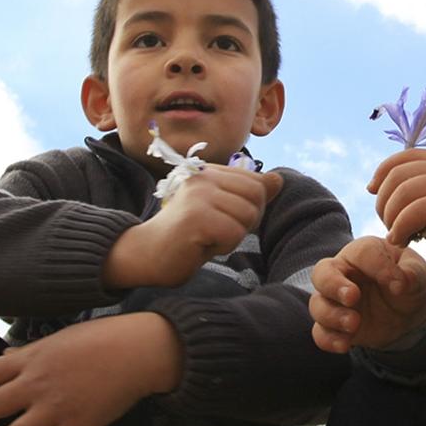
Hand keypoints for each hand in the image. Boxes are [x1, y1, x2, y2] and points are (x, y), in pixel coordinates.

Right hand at [104, 165, 283, 288]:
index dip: (250, 208)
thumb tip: (279, 180)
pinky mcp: (196, 217)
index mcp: (211, 171)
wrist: (147, 254)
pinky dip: (223, 246)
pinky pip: (234, 233)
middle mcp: (204, 176)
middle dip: (246, 221)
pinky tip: (201, 245)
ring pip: (247, 216)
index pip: (257, 184)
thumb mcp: (223, 210)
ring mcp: (199, 194)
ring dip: (233, 236)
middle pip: (257, 197)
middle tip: (217, 230)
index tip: (222, 217)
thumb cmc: (187, 235)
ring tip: (206, 236)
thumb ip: (249, 194)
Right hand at [310, 236, 425, 352]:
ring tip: (354, 323)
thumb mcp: (417, 272)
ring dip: (332, 315)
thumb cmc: (407, 280)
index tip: (398, 285)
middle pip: (322, 273)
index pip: (362, 253)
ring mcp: (335, 301)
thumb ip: (411, 273)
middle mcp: (342, 274)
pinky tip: (345, 345)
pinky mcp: (335, 326)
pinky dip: (329, 340)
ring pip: (317, 305)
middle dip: (333, 285)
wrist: (407, 310)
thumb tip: (401, 282)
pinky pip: (321, 333)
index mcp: (363, 253)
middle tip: (353, 297)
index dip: (378, 267)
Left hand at [369, 149, 425, 283]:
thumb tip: (414, 219)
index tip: (375, 193)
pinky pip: (417, 209)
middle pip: (399, 171)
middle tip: (389, 226)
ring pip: (404, 188)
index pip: (408, 156)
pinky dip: (401, 227)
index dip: (384, 171)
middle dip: (383, 199)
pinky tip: (404, 242)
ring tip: (397, 237)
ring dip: (390, 215)